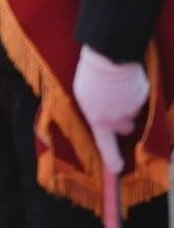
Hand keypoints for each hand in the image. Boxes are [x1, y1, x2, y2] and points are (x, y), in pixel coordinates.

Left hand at [73, 46, 148, 173]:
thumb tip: (102, 119)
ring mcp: (133, 109)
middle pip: (125, 128)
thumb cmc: (89, 75)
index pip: (105, 145)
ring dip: (127, 104)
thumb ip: (94, 112)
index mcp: (99, 120)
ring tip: (116, 87)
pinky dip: (134, 92)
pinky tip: (125, 80)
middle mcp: (118, 120)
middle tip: (113, 103)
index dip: (111, 159)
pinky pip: (140, 98)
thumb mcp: (82, 96)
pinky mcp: (144, 97)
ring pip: (133, 112)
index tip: (116, 169)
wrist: (109, 59)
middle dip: (122, 120)